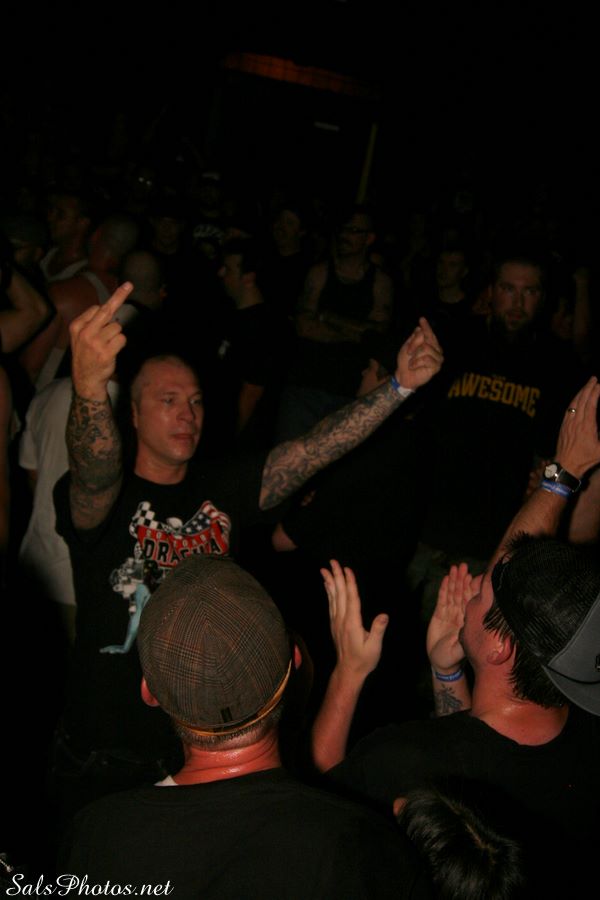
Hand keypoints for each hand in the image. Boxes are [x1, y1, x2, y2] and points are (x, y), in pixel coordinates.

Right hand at [70, 283, 131, 398]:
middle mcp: (85, 332)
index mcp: (76, 326)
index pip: (96, 308)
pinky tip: (112, 351)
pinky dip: (121, 343)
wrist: (85, 380)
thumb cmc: (86, 356)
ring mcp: (95, 342)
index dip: (107, 307)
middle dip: (119, 296)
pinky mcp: (106, 352)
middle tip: (129, 285)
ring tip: (107, 346)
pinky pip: (122, 339)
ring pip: (117, 327)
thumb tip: (106, 308)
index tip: (122, 289)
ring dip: (117, 335)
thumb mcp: (79, 337)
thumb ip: (91, 323)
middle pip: (106, 310)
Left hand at [321, 560, 387, 681]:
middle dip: (336, 576)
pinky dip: (329, 593)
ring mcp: (336, 621)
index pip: (351, 599)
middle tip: (332, 562)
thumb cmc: (364, 659)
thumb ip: (378, 630)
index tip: (348, 569)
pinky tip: (327, 586)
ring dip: (329, 582)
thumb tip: (383, 615)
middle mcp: (342, 619)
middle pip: (339, 594)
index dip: (350, 583)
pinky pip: (331, 604)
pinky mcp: (334, 624)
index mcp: (352, 623)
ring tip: (324, 569)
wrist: (348, 670)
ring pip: (332, 597)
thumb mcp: (374, 647)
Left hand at [395, 318, 443, 390]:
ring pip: (426, 348)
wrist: (404, 376)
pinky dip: (416, 362)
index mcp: (429, 343)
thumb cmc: (406, 361)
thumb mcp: (407, 347)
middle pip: (427, 338)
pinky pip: (426, 358)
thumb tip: (419, 328)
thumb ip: (414, 338)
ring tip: (411, 362)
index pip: (429, 333)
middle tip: (408, 352)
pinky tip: (413, 366)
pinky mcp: (437, 366)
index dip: (426, 326)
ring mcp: (438, 357)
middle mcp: (436, 349)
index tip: (422, 319)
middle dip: (414, 344)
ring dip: (415, 355)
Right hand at [427, 563, 472, 671]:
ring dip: (453, 581)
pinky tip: (446, 579)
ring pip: (452, 594)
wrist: (440, 662)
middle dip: (462, 580)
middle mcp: (460, 615)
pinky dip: (444, 589)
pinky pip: (442, 599)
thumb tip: (470, 627)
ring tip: (455, 568)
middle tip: (463, 566)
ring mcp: (449, 614)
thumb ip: (463, 638)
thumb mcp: (460, 650)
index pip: (470, 601)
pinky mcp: (439, 614)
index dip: (471, 589)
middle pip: (461, 594)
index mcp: (468, 621)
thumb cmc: (452, 658)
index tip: (474, 576)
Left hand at [555, 376, 599, 478]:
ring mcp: (568, 423)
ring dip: (580, 392)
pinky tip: (577, 398)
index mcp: (587, 426)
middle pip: (582, 400)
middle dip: (588, 388)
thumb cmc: (585, 459)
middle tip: (594, 379)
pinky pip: (568, 410)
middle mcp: (576, 422)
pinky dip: (573, 401)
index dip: (595, 393)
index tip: (599, 385)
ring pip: (574, 404)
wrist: (566, 466)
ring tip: (587, 385)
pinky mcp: (563, 426)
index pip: (591, 405)